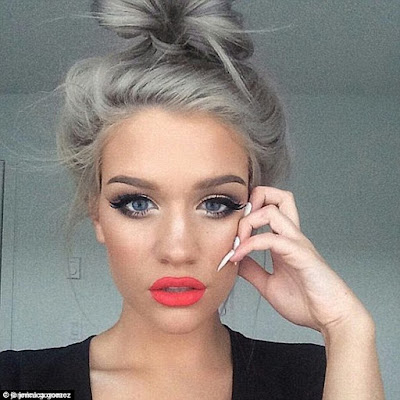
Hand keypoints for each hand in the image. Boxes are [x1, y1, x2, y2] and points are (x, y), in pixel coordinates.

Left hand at [230, 186, 371, 333]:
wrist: (331, 318)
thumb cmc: (305, 302)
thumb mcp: (268, 284)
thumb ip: (252, 270)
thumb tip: (234, 259)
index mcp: (284, 240)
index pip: (270, 208)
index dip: (247, 212)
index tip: (230, 236)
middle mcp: (291, 236)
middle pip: (278, 196)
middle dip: (253, 199)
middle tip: (236, 223)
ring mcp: (297, 243)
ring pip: (273, 210)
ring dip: (248, 222)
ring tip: (236, 243)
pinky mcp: (300, 254)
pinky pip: (272, 238)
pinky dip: (250, 244)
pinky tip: (238, 257)